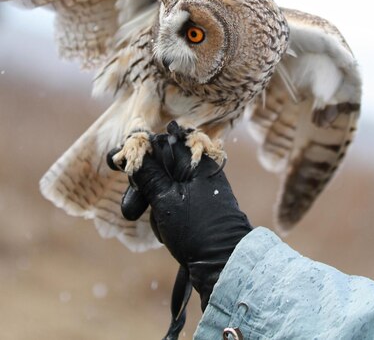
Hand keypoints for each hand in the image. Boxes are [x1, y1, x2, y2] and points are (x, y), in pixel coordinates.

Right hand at [108, 122, 251, 310]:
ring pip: (162, 187)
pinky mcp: (195, 208)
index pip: (161, 144)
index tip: (116, 161)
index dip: (139, 152)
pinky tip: (167, 233)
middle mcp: (198, 170)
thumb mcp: (165, 198)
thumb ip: (147, 173)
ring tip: (161, 226)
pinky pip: (170, 204)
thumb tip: (133, 150)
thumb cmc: (196, 227)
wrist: (223, 265)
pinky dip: (164, 215)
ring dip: (153, 205)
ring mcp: (197, 189)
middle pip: (159, 166)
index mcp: (196, 160)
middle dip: (143, 187)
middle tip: (131, 210)